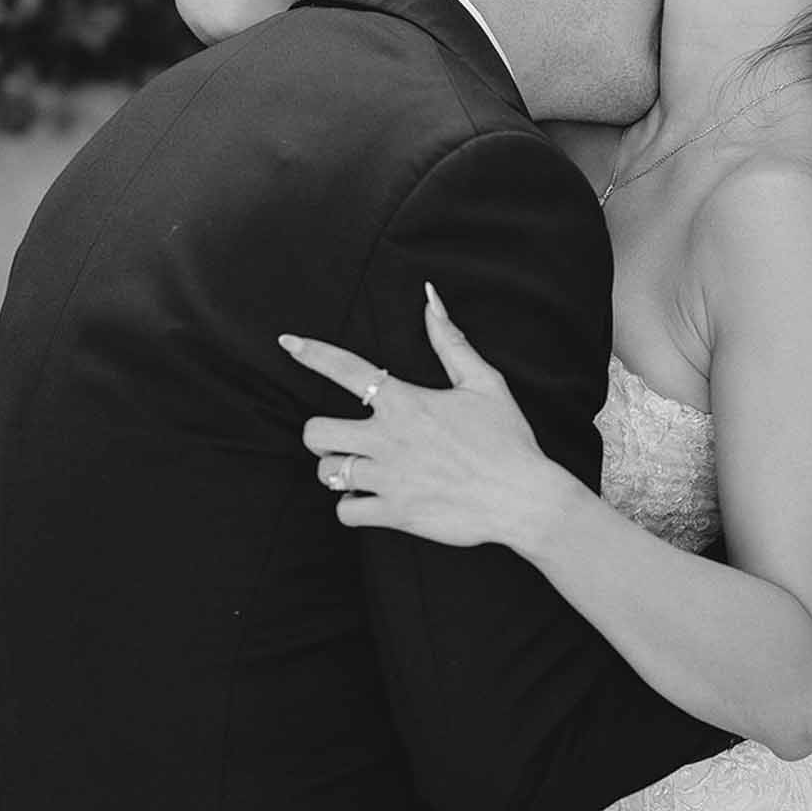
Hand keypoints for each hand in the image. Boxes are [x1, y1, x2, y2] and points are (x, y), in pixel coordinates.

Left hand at [281, 285, 564, 548]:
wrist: (524, 498)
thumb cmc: (507, 439)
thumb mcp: (485, 383)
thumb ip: (450, 341)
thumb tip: (430, 297)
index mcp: (405, 402)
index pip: (346, 369)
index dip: (312, 353)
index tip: (287, 342)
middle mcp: (388, 438)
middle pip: (315, 431)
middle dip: (321, 435)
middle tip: (342, 439)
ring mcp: (389, 478)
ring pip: (326, 473)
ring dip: (337, 472)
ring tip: (360, 472)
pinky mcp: (395, 513)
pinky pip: (346, 512)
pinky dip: (352, 507)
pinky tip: (370, 501)